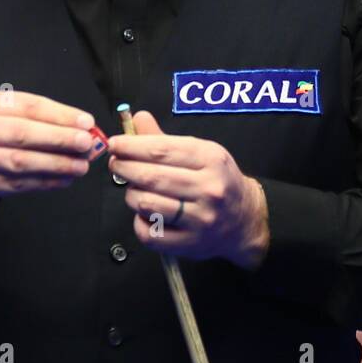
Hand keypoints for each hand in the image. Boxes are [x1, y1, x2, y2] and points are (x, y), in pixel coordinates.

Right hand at [0, 90, 97, 223]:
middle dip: (59, 138)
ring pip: (20, 161)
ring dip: (56, 164)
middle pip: (21, 132)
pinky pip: (17, 184)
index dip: (59, 114)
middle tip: (86, 143)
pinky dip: (45, 182)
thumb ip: (37, 121)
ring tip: (81, 166)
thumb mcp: (2, 120)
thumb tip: (81, 128)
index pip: (26, 105)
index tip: (86, 122)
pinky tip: (64, 180)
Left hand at [107, 111, 269, 268]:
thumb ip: (166, 140)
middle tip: (116, 164)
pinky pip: (150, 233)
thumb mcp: (202, 153)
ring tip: (133, 189)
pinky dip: (139, 222)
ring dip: (131, 195)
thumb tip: (137, 119)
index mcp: (211, 160)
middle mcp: (209, 188)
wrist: (246, 219)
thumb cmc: (218, 181)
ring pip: (147, 204)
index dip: (131, 146)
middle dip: (124, 168)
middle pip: (151, 177)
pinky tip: (144, 214)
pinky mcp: (191, 243)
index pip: (161, 150)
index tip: (115, 144)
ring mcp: (201, 219)